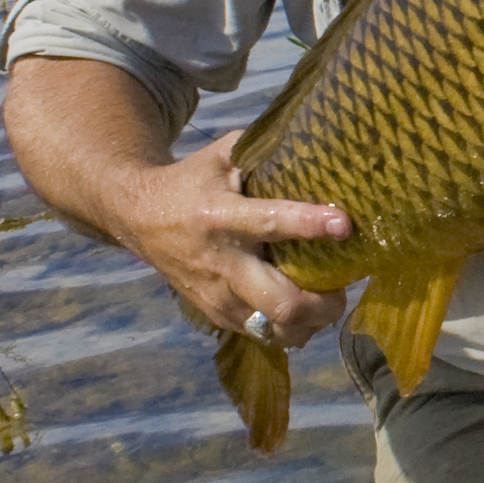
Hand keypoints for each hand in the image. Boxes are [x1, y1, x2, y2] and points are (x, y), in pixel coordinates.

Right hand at [109, 131, 353, 347]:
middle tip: (343, 287)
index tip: (344, 225)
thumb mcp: (222, 156)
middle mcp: (221, 264)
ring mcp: (218, 297)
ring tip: (327, 300)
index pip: (271, 224)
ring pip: (275, 329)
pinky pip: (264, 336)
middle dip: (322, 303)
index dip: (310, 225)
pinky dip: (291, 328)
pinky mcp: (217, 316)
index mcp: (222, 218)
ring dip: (311, 321)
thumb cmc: (191, 182)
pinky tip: (304, 308)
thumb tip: (318, 146)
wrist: (139, 218)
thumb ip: (264, 151)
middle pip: (280, 303)